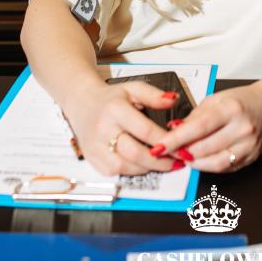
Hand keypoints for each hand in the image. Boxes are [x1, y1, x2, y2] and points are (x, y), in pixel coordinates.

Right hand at [65, 79, 190, 175]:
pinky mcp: (91, 158)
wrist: (82, 102)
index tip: (179, 145)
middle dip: (159, 160)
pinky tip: (143, 165)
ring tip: (162, 163)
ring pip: (124, 166)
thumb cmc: (110, 97)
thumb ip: (154, 95)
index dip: (164, 140)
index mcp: (115, 109)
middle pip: (134, 153)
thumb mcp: (133, 88)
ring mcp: (95, 146)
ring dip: (146, 168)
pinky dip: (131, 171)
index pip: (144, 130)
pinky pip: (114, 172)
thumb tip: (173, 100)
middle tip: (175, 160)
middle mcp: (103, 129)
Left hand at [151, 79, 261, 172]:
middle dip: (182, 151)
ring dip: (194, 162)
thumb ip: (195, 116)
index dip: (176, 139)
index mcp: (230, 109)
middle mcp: (241, 128)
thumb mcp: (216, 99)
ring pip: (214, 163)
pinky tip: (200, 160)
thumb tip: (174, 131)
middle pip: (204, 148)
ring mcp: (249, 145)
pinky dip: (209, 166)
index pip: (198, 128)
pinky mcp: (252, 157)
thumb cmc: (243, 99)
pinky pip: (225, 168)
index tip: (159, 146)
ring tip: (183, 155)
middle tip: (168, 150)